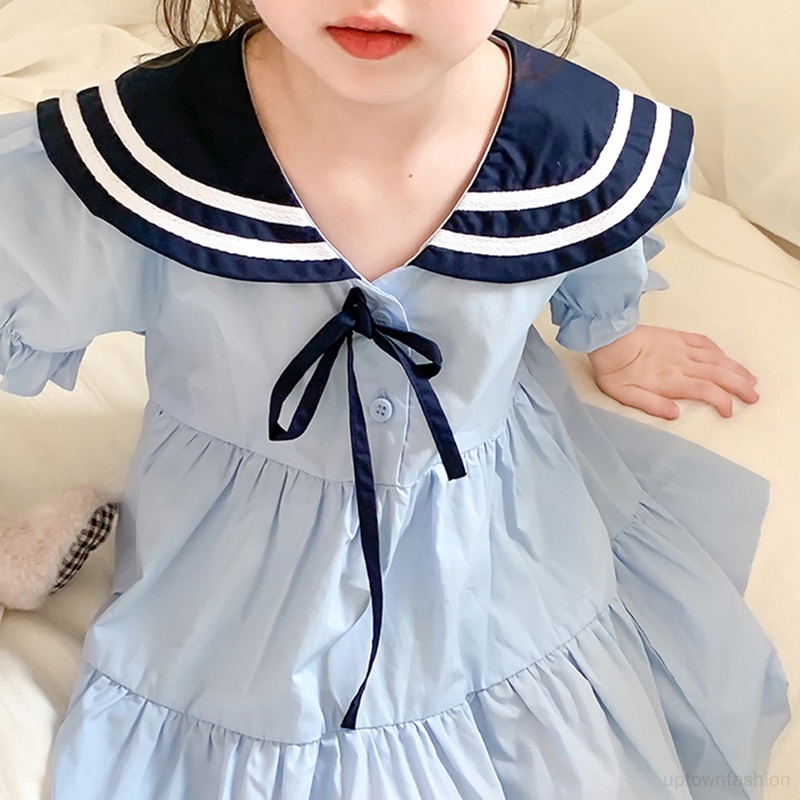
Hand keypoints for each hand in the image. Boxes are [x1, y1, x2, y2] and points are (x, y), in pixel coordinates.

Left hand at [586, 325, 759, 419]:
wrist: (606, 338)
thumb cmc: (613, 371)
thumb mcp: (625, 395)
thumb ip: (652, 405)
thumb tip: (676, 414)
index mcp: (670, 380)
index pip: (705, 390)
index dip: (722, 401)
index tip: (729, 412)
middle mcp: (680, 363)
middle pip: (718, 374)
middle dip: (740, 386)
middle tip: (754, 397)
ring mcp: (680, 348)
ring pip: (716, 358)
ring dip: (736, 368)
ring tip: (751, 379)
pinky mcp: (675, 336)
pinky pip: (703, 341)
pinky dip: (718, 350)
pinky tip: (725, 357)